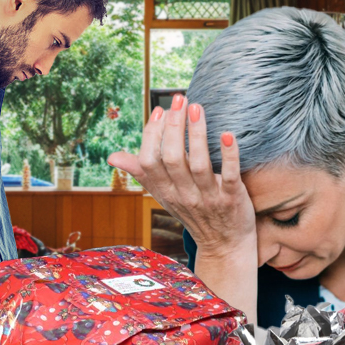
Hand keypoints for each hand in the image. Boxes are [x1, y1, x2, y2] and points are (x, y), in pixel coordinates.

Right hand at [108, 95, 256, 259]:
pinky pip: (230, 176)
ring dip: (197, 134)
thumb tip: (112, 157)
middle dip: (174, 126)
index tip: (159, 109)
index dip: (153, 134)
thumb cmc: (192, 213)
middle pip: (172, 159)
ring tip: (197, 107)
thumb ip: (141, 173)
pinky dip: (229, 155)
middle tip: (180, 99)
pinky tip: (227, 134)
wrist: (223, 245)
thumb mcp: (163, 195)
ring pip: (199, 164)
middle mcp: (183, 195)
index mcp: (164, 191)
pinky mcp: (232, 199)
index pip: (150, 161)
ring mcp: (207, 198)